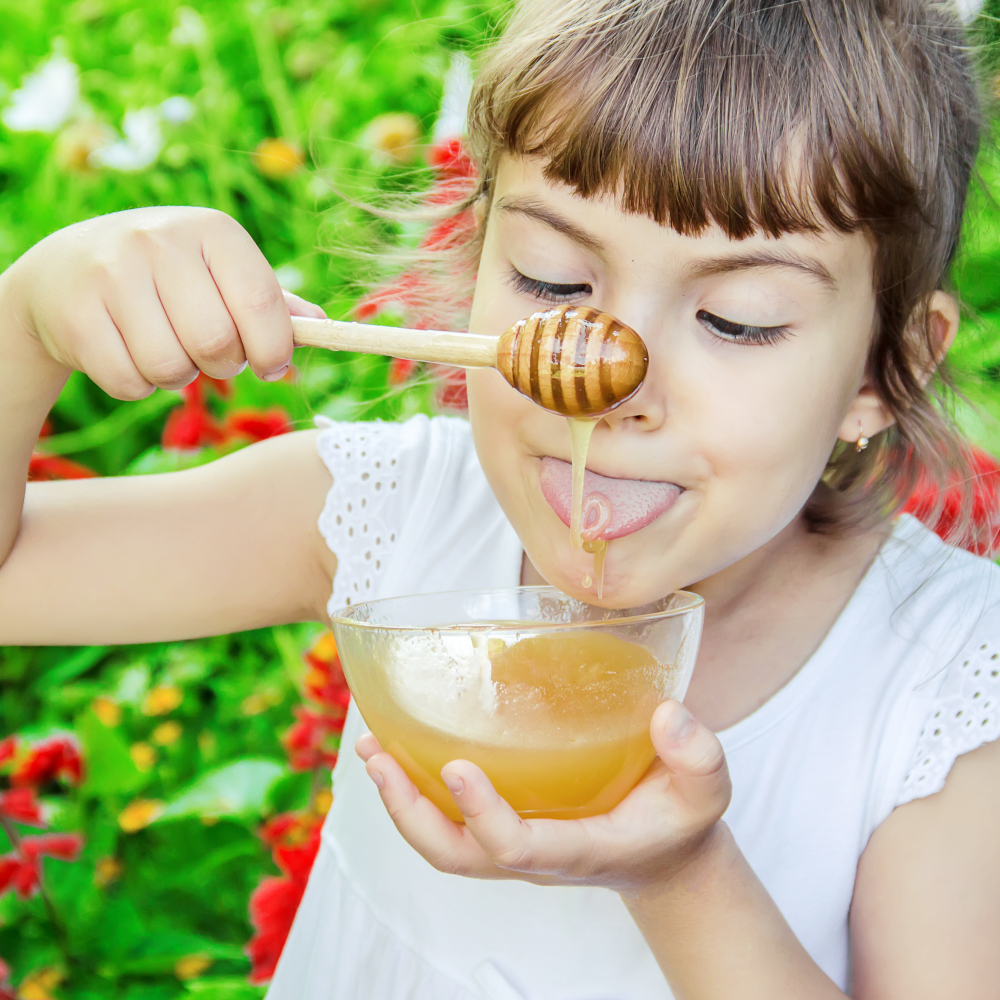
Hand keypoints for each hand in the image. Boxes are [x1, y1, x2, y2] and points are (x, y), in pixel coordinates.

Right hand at [1, 207, 324, 398]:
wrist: (64, 273)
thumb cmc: (169, 281)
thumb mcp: (221, 276)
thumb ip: (273, 304)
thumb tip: (324, 328)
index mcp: (214, 231)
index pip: (262, 303)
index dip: (273, 349)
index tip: (270, 365)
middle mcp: (160, 240)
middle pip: (217, 344)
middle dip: (223, 366)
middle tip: (210, 356)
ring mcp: (111, 273)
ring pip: (171, 369)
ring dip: (178, 378)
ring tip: (167, 351)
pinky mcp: (74, 312)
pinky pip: (128, 383)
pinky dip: (137, 386)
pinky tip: (128, 355)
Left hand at [357, 700, 731, 891]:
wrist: (665, 853)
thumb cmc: (679, 819)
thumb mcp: (706, 789)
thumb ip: (698, 755)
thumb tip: (668, 717)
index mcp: (578, 848)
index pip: (516, 848)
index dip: (482, 813)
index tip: (457, 765)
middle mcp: (536, 853)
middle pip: (455, 856)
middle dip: (409, 812)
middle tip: (378, 757)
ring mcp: (516, 846)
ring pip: (444, 844)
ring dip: (401, 800)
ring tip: (370, 747)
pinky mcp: (508, 827)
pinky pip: (450, 822)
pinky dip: (417, 791)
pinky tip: (400, 747)